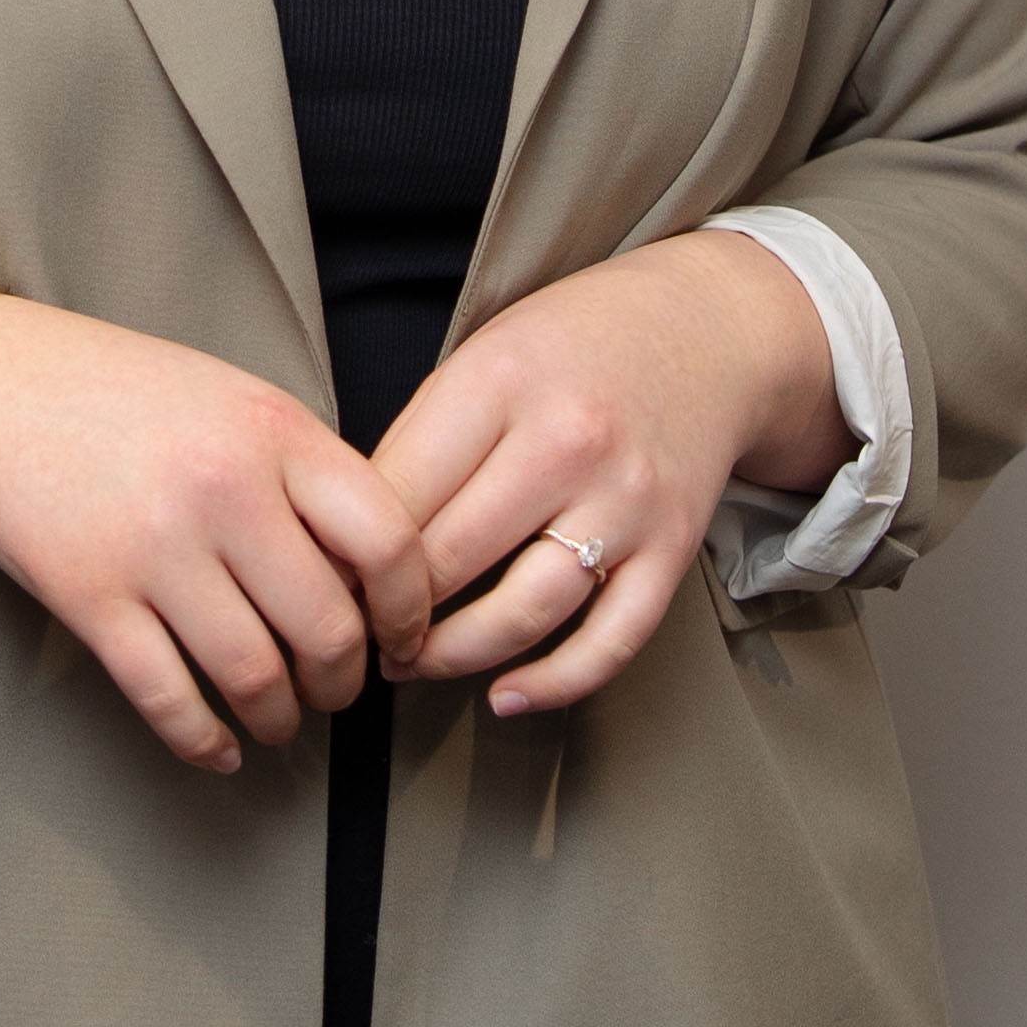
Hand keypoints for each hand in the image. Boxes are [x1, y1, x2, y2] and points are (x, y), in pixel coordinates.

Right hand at [0, 299, 432, 773]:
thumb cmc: (120, 392)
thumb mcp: (235, 400)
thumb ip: (302, 472)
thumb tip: (369, 572)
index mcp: (274, 431)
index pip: (387, 541)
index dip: (409, 609)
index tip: (402, 638)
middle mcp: (224, 490)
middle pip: (327, 627)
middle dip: (343, 681)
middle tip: (335, 690)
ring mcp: (155, 549)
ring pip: (255, 676)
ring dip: (280, 719)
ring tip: (278, 719)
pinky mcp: (91, 599)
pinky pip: (170, 699)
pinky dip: (206, 742)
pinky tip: (219, 749)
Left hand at [372, 232, 846, 720]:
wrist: (704, 330)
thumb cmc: (575, 345)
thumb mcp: (483, 354)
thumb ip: (422, 438)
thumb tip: (347, 537)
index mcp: (500, 382)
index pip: (396, 495)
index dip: (344, 554)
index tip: (321, 581)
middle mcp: (567, 442)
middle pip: (449, 558)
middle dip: (387, 611)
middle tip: (355, 629)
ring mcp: (626, 501)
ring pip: (523, 611)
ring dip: (452, 656)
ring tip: (411, 662)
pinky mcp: (672, 550)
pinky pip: (610, 642)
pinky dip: (553, 684)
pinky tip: (505, 695)